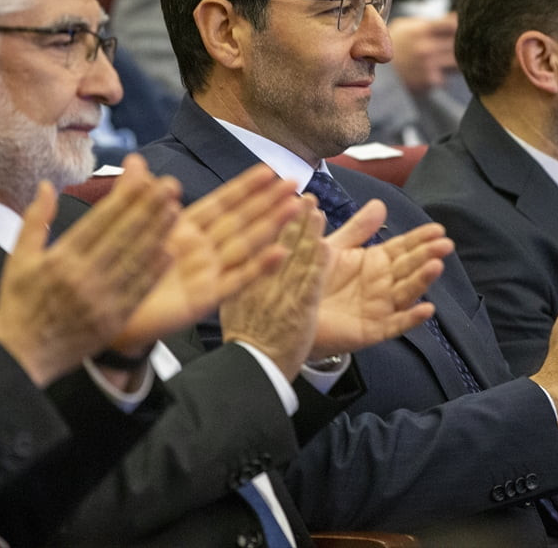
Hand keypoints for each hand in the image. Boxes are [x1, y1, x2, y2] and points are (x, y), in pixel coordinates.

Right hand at [0, 154, 180, 386]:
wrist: (21, 356)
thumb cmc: (19, 304)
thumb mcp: (18, 258)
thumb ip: (35, 220)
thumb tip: (47, 185)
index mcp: (59, 258)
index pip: (99, 220)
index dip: (124, 198)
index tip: (144, 178)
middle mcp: (82, 276)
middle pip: (122, 235)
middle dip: (148, 208)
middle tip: (171, 186)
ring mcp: (100, 299)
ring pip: (135, 260)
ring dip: (158, 234)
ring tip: (176, 210)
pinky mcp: (113, 319)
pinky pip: (138, 291)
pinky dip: (154, 271)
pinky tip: (169, 252)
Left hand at [109, 163, 301, 353]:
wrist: (108, 317)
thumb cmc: (119, 272)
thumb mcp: (124, 227)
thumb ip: (134, 194)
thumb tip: (135, 159)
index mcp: (184, 229)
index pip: (221, 203)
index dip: (245, 187)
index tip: (269, 170)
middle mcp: (202, 249)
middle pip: (241, 221)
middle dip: (269, 202)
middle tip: (295, 183)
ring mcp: (207, 273)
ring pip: (246, 245)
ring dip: (272, 226)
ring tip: (296, 208)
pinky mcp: (206, 298)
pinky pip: (237, 281)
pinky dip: (260, 268)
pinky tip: (281, 252)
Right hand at [220, 198, 328, 381]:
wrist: (254, 368)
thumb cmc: (246, 334)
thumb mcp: (233, 299)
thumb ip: (242, 270)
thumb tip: (246, 245)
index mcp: (237, 277)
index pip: (252, 238)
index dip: (265, 214)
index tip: (274, 195)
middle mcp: (255, 282)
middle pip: (272, 241)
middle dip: (285, 214)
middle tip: (294, 189)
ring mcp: (277, 295)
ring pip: (293, 257)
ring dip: (305, 230)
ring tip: (313, 207)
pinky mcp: (297, 310)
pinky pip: (309, 282)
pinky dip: (317, 262)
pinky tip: (324, 244)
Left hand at [311, 199, 451, 357]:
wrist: (291, 312)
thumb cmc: (312, 278)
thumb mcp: (336, 248)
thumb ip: (358, 229)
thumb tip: (380, 204)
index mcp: (376, 263)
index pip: (404, 248)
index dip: (420, 239)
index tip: (438, 229)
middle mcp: (383, 284)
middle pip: (410, 268)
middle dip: (427, 255)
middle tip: (445, 244)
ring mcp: (380, 308)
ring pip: (406, 293)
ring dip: (422, 281)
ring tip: (436, 266)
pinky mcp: (372, 330)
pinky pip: (395, 325)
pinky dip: (411, 318)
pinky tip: (427, 309)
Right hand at [386, 13, 458, 93]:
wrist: (380, 72)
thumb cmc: (397, 45)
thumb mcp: (408, 26)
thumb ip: (432, 23)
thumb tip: (458, 16)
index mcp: (422, 30)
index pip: (453, 25)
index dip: (461, 25)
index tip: (462, 27)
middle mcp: (426, 48)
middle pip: (459, 43)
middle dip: (462, 43)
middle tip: (459, 43)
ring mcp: (428, 66)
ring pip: (457, 61)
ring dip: (457, 59)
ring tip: (447, 57)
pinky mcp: (429, 81)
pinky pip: (448, 76)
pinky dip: (445, 74)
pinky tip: (436, 70)